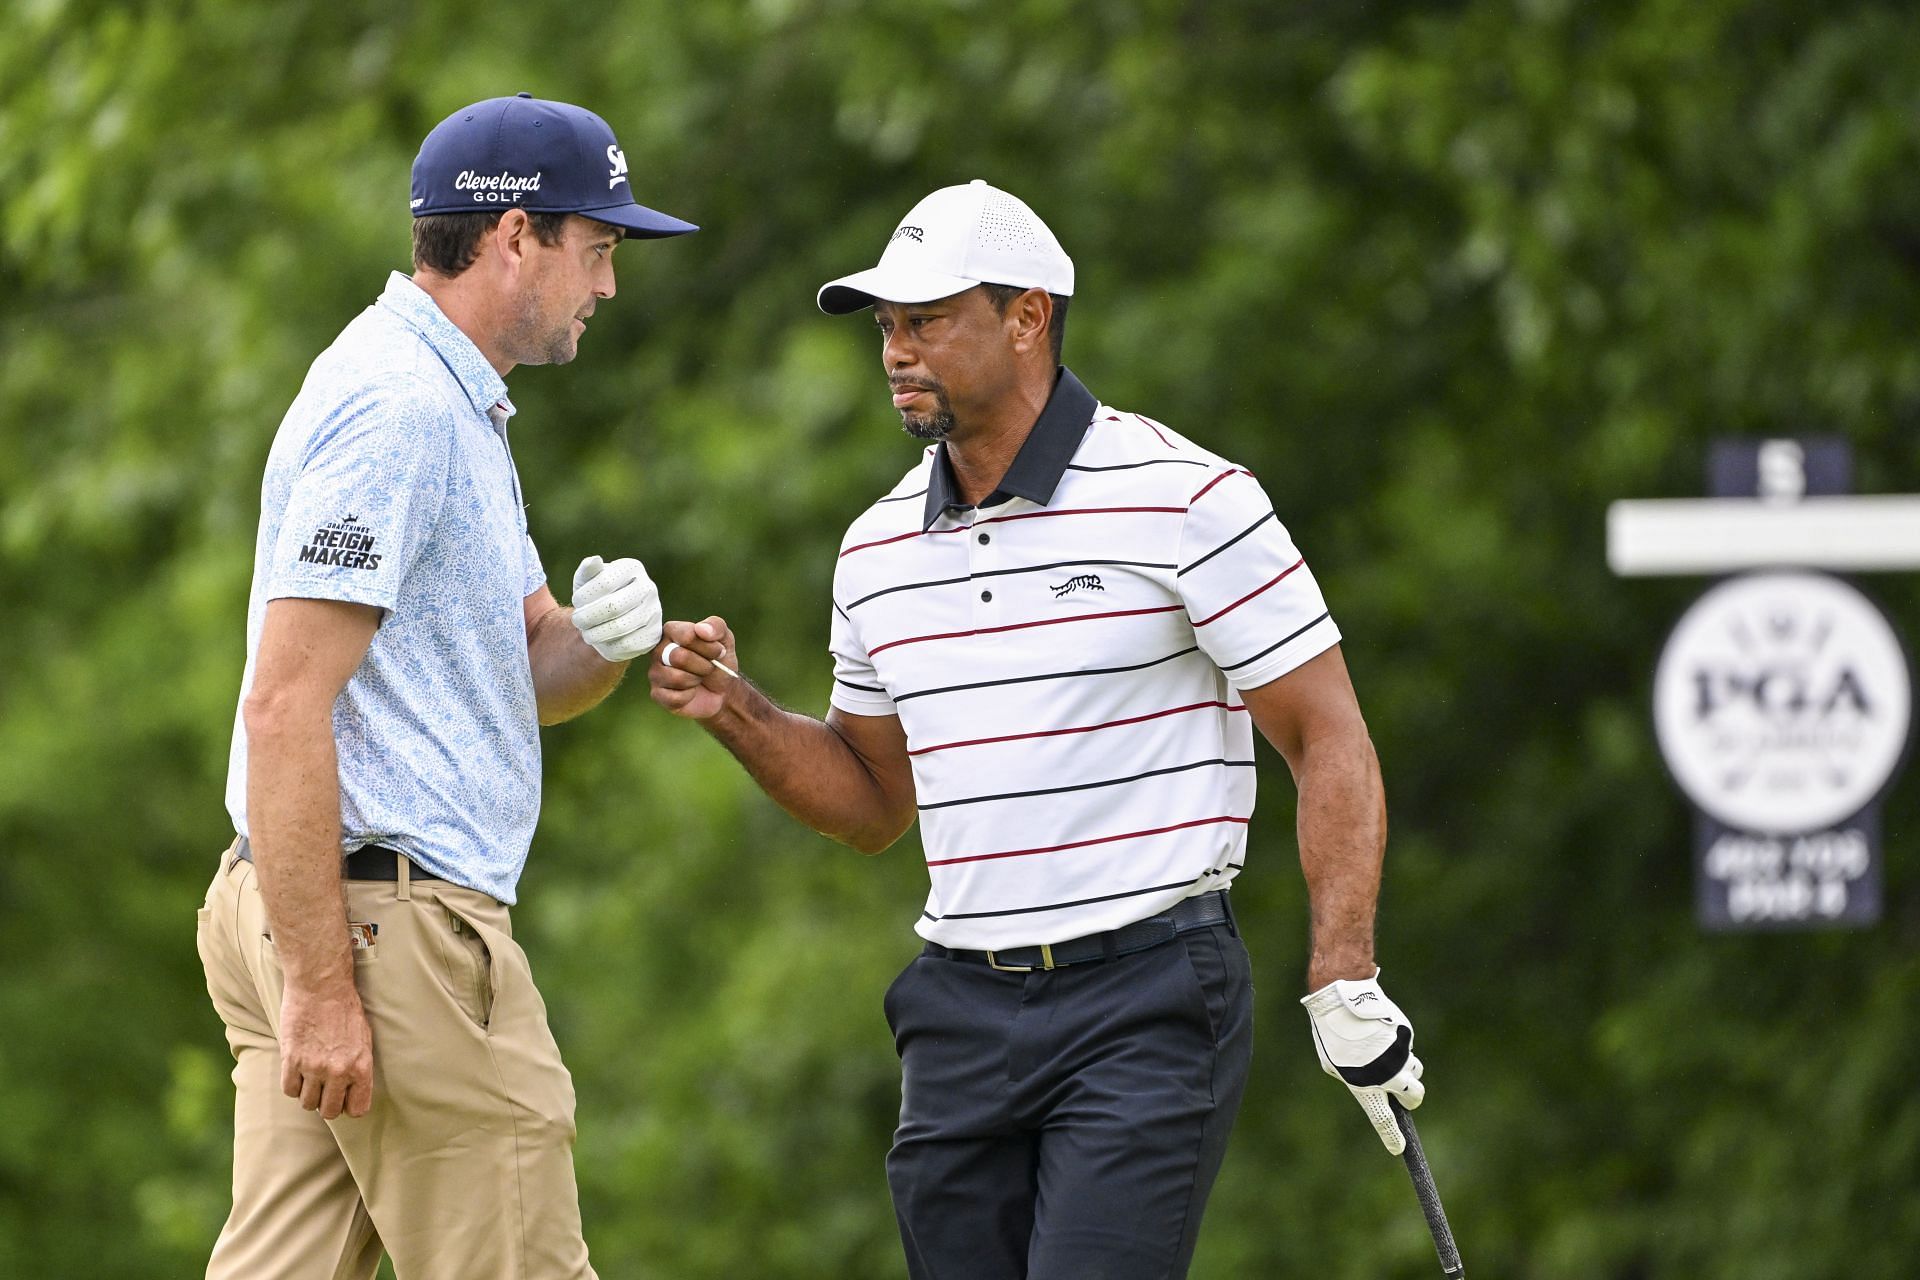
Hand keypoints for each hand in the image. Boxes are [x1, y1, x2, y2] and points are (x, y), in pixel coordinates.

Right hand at [279, 982, 373, 1119]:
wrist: (321, 986)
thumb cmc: (345, 1009)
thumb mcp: (364, 1038)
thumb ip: (359, 1066)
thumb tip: (353, 1088)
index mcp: (361, 1066)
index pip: (357, 1109)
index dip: (349, 1106)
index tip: (344, 1098)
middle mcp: (338, 1071)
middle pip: (328, 1112)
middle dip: (326, 1103)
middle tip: (324, 1089)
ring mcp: (313, 1067)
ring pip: (307, 1103)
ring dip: (308, 1094)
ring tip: (311, 1077)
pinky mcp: (291, 1059)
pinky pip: (288, 1089)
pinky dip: (292, 1084)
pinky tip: (297, 1071)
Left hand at [571, 555, 661, 662]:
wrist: (610, 620)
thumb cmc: (595, 596)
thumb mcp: (586, 581)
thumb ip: (587, 570)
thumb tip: (594, 561)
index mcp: (632, 568)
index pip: (605, 582)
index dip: (584, 596)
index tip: (575, 601)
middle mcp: (648, 587)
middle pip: (613, 606)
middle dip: (587, 616)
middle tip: (577, 621)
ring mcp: (654, 612)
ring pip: (620, 627)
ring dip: (595, 633)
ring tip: (586, 633)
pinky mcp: (653, 635)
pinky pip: (627, 644)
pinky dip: (608, 646)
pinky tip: (602, 641)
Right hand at [649, 616, 738, 720]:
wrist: (722, 690)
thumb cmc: (719, 660)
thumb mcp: (725, 639)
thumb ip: (716, 626)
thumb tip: (701, 629)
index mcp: (671, 631)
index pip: (687, 636)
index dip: (708, 647)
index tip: (718, 651)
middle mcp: (658, 650)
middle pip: (679, 657)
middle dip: (703, 666)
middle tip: (709, 667)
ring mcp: (655, 672)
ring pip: (677, 678)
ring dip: (696, 680)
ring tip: (699, 678)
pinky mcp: (657, 694)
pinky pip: (675, 697)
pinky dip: (690, 696)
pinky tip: (691, 691)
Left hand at [1301, 969, 1423, 1153]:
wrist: (1343, 998)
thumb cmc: (1332, 1033)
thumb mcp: (1334, 1064)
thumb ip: (1355, 1079)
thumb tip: (1373, 1085)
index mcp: (1365, 1085)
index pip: (1382, 1119)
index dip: (1392, 1137)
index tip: (1399, 1148)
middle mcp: (1387, 1074)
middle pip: (1414, 1096)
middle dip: (1412, 1097)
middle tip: (1405, 1093)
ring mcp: (1400, 1055)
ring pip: (1414, 1070)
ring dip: (1406, 1068)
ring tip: (1384, 1053)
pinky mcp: (1407, 1036)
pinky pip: (1408, 1048)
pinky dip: (1399, 1046)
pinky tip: (1382, 1033)